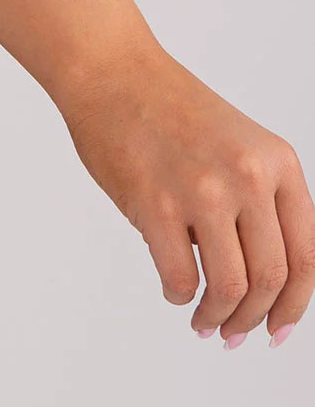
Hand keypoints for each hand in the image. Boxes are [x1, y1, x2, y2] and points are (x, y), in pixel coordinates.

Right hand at [58, 47, 314, 345]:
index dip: (296, 306)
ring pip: (229, 287)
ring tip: (202, 322)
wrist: (111, 71)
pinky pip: (179, 277)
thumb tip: (263, 279)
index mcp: (277, 163)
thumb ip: (260, 201)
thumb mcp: (241, 146)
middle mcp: (248, 177)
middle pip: (271, 279)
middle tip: (233, 334)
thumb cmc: (167, 109)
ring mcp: (202, 191)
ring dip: (216, 318)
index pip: (307, 257)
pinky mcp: (155, 203)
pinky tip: (173, 289)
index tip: (278, 329)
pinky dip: (178, 295)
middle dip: (252, 319)